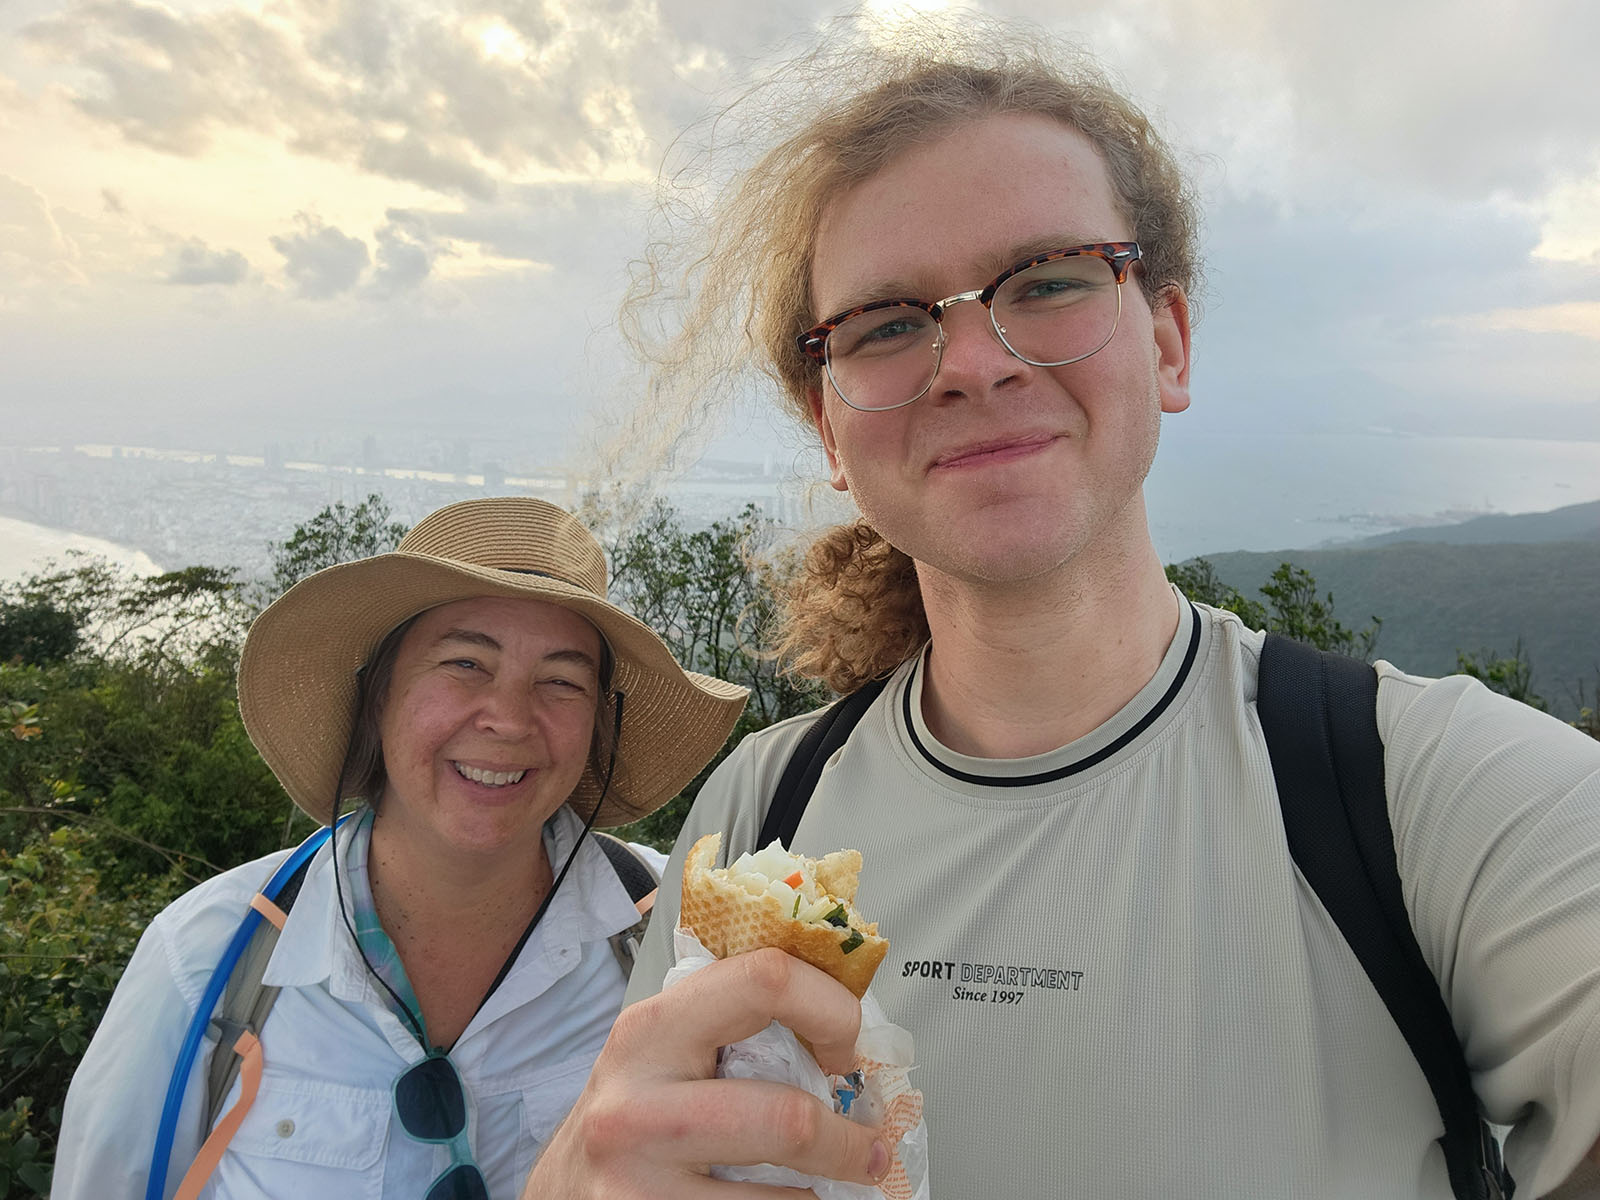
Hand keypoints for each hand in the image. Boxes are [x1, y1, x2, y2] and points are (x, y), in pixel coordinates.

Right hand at [523, 948, 890, 1197]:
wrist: (561, 1194)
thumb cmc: (630, 1114)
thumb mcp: (664, 1048)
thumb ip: (731, 1018)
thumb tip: (843, 1014)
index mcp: (652, 1030)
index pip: (767, 980)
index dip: (832, 1011)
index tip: (847, 1048)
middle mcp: (636, 1106)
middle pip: (787, 1118)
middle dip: (848, 1140)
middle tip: (868, 1146)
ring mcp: (637, 1181)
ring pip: (783, 1198)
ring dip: (823, 1192)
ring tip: (830, 1183)